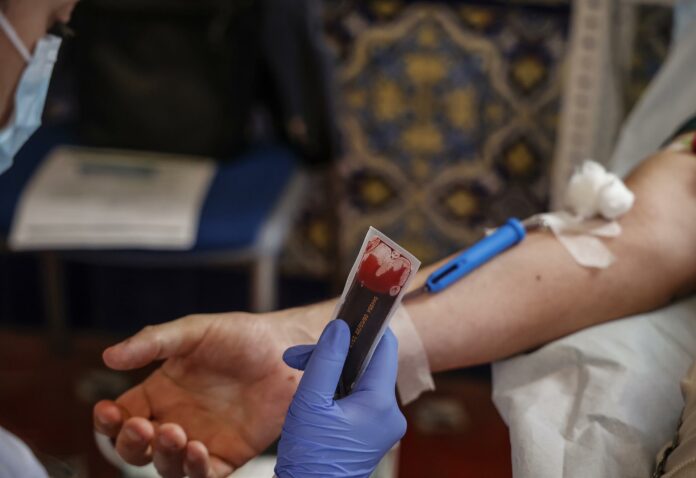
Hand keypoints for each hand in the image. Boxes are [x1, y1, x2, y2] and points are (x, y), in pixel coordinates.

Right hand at [92, 310, 320, 477]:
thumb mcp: (194, 331)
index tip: (108, 412)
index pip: (121, 415)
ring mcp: (201, 439)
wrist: (289, 351)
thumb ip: (153, 342)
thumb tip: (109, 356)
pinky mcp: (229, 455)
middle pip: (137, 447)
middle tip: (142, 427)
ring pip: (167, 465)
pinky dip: (195, 469)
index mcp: (161, 392)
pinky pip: (203, 473)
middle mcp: (176, 419)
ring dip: (164, 456)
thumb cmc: (243, 337)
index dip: (108, 420)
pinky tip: (197, 450)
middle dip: (131, 443)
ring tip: (176, 434)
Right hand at [275, 320, 405, 477]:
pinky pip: (357, 398)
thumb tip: (340, 328)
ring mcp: (381, 426)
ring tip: (299, 371)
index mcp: (380, 404)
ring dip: (330, 371)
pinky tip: (312, 391)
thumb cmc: (309, 459)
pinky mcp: (371, 433)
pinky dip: (335, 389)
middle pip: (367, 364)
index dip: (364, 330)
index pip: (384, 348)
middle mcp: (389, 414)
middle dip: (334, 354)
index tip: (346, 317)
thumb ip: (326, 360)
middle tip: (300, 355)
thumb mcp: (310, 403)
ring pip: (359, 380)